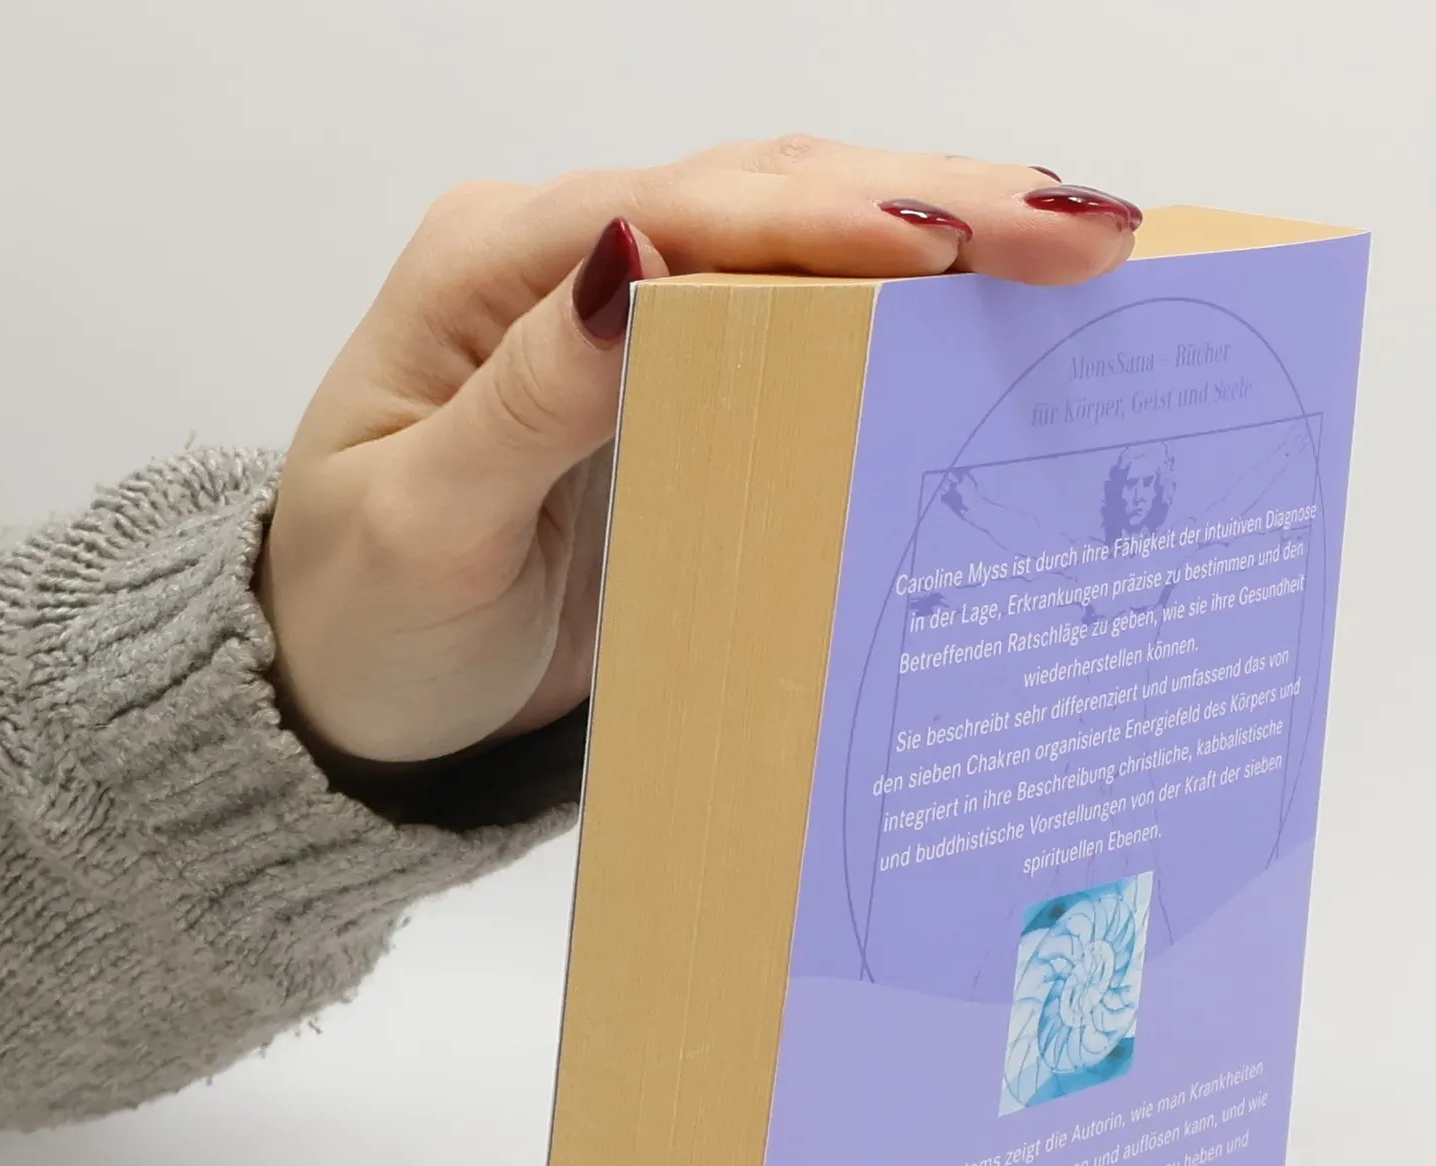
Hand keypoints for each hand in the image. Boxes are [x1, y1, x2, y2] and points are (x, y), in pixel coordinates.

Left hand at [257, 138, 1142, 765]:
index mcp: (496, 270)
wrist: (355, 697)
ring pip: (803, 241)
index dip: (826, 218)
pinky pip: (805, 327)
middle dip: (932, 199)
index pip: (683, 213)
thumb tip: (634, 266)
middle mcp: (571, 267)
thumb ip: (529, 400)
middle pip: (767, 196)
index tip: (953, 241)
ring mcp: (633, 324)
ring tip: (1078, 241)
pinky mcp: (681, 394)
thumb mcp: (425, 521)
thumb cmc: (364, 619)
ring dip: (942, 229)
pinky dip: (906, 310)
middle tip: (1080, 225)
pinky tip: (996, 307)